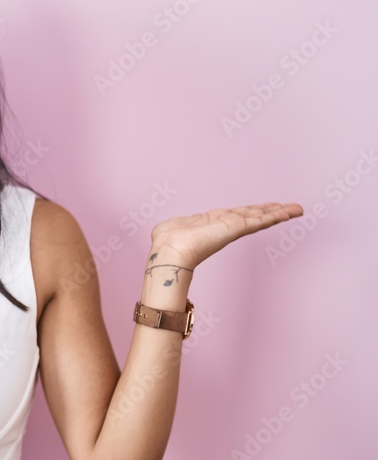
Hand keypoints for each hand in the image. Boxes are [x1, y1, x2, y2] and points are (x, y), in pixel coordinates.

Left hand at [149, 202, 303, 268]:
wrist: (171, 251)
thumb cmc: (166, 241)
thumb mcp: (170, 228)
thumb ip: (174, 228)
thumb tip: (163, 232)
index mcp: (212, 222)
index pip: (238, 215)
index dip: (253, 211)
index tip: (266, 208)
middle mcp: (226, 224)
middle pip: (254, 215)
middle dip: (272, 211)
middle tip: (291, 208)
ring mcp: (232, 227)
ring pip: (260, 217)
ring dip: (279, 213)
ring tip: (296, 209)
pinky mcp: (236, 228)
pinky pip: (260, 220)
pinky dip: (275, 216)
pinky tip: (288, 212)